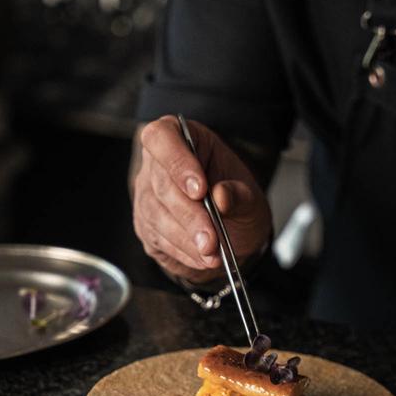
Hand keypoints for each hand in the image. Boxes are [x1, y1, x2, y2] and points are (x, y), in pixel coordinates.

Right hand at [132, 116, 271, 283]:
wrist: (233, 233)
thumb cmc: (237, 202)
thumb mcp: (250, 197)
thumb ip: (240, 194)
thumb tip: (222, 196)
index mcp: (183, 139)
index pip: (162, 137)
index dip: (178, 162)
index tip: (200, 189)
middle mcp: (157, 165)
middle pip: (161, 185)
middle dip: (190, 216)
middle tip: (212, 238)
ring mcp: (147, 196)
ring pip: (157, 216)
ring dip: (186, 238)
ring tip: (212, 252)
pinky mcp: (145, 225)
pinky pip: (158, 239)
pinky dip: (183, 251)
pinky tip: (202, 257)